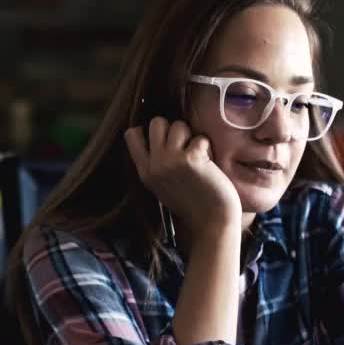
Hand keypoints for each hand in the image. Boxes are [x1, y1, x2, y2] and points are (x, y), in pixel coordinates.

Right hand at [124, 117, 241, 236]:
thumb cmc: (191, 203)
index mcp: (144, 172)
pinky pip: (200, 138)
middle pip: (156, 123)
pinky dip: (207, 148)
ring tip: (197, 156)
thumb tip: (158, 135)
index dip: (149, 131)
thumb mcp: (161, 185)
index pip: (132, 134)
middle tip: (184, 147)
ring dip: (191, 137)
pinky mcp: (191, 158)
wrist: (212, 221)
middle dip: (173, 129)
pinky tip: (209, 165)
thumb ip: (155, 163)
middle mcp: (154, 165)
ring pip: (178, 125)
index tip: (164, 141)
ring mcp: (171, 161)